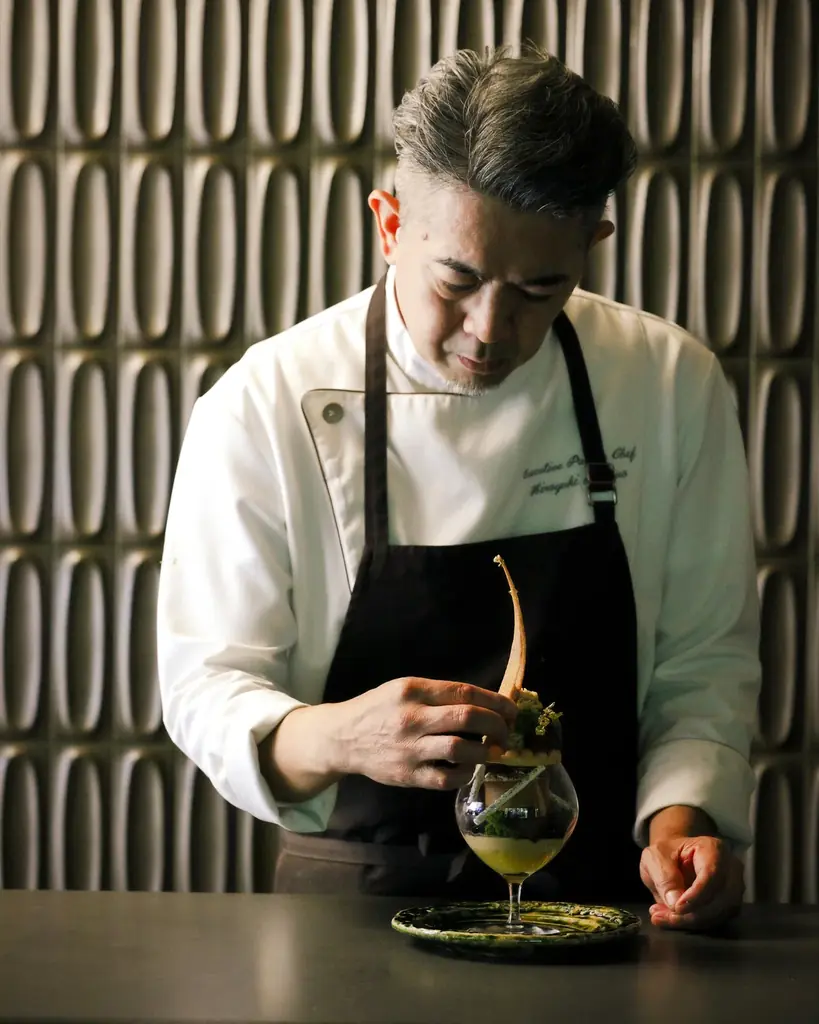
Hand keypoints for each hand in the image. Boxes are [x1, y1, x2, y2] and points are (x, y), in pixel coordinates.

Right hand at [331, 677, 517, 790]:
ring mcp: (410, 748)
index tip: (510, 709)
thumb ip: (438, 694)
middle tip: (507, 731)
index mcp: (414, 690)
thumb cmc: (379, 709)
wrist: (343, 738)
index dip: (495, 701)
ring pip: (460, 749)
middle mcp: (413, 717)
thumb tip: (483, 703)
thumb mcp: (403, 689)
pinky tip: (470, 768)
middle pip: (468, 718)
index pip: (465, 692)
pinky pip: (446, 778)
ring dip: (485, 751)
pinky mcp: (408, 775)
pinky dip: (465, 774)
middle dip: (497, 725)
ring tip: (493, 751)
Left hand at [640, 834, 744, 930]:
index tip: (676, 907)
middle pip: (720, 899)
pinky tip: (672, 919)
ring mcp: (734, 888)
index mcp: (713, 848)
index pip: (713, 875)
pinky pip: (716, 921)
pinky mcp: (729, 906)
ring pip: (720, 914)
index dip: (697, 895)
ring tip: (662, 917)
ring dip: (690, 921)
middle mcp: (731, 869)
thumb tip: (675, 903)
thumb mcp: (655, 858)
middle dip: (691, 914)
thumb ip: (664, 877)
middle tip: (661, 916)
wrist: (673, 859)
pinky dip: (693, 924)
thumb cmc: (666, 854)